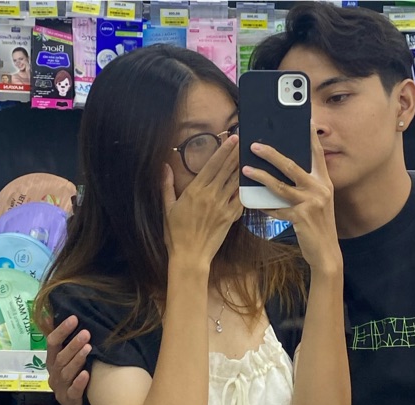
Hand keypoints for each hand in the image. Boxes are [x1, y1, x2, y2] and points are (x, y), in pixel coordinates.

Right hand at [46, 316, 98, 404]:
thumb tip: (51, 315)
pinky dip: (79, 382)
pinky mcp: (70, 403)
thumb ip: (64, 341)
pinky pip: (73, 392)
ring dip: (76, 359)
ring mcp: (61, 390)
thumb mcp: (71, 361)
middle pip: (60, 358)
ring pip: (65, 373)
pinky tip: (86, 374)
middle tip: (86, 332)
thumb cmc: (78, 381)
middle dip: (72, 344)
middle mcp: (54, 375)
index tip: (74, 318)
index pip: (52, 344)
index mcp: (53, 363)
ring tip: (88, 348)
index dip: (61, 331)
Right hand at [163, 134, 242, 273]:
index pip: (212, 165)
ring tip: (249, 156)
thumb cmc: (175, 233)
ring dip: (242, 168)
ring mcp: (223, 207)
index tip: (232, 139)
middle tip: (245, 141)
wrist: (190, 255)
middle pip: (227, 170)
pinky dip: (244, 190)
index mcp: (195, 190)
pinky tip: (249, 181)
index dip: (223, 150)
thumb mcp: (167, 207)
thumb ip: (167, 185)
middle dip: (236, 153)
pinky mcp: (230, 218)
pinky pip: (240, 200)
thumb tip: (164, 166)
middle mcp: (211, 195)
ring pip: (236, 182)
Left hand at [243, 122, 339, 273]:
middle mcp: (320, 190)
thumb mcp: (318, 203)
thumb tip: (285, 170)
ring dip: (261, 176)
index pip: (317, 155)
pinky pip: (276, 208)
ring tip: (245, 169)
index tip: (305, 121)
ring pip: (280, 186)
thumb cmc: (318, 226)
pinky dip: (263, 205)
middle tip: (254, 145)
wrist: (327, 253)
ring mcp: (311, 204)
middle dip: (272, 154)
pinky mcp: (301, 218)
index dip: (311, 137)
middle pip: (292, 166)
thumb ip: (307, 186)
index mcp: (325, 183)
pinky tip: (251, 201)